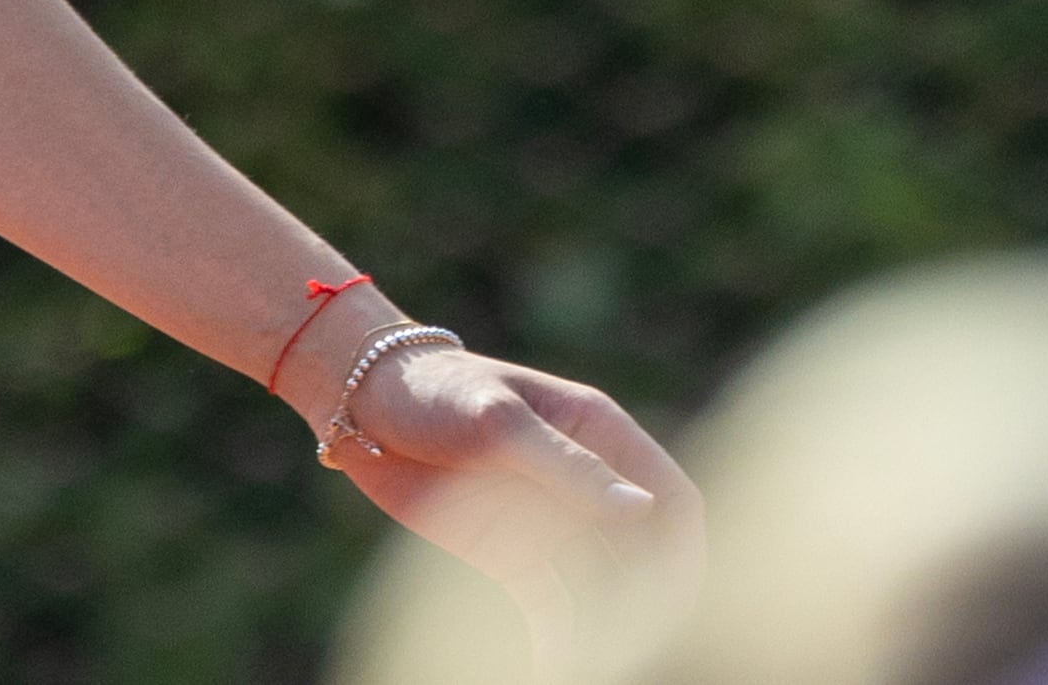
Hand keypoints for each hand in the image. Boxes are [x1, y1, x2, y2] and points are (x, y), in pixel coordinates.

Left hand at [319, 335, 700, 673]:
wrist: (363, 405)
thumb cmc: (436, 390)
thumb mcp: (499, 422)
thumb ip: (568, 466)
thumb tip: (643, 510)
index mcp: (602, 433)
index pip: (672, 500)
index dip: (684, 553)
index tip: (676, 609)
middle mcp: (588, 481)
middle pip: (645, 555)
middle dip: (647, 608)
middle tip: (631, 656)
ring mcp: (552, 520)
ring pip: (603, 591)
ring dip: (605, 634)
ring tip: (591, 668)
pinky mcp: (515, 553)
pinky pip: (553, 607)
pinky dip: (561, 641)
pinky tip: (554, 669)